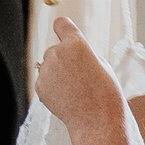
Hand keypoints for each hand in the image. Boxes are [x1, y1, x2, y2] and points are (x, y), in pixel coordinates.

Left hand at [35, 16, 129, 144]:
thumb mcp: (100, 64)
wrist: (97, 120)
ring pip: (49, 66)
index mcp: (76, 43)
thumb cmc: (105, 92)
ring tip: (75, 90)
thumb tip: (67, 53)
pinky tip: (67, 97)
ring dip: (58, 73)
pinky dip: (53, 87)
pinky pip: (45, 81)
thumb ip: (82, 53)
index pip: (61, 24)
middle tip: (80, 77)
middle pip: (55, 49)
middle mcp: (57, 53)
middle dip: (64, 59)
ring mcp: (46, 70)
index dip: (63, 29)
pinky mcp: (40, 86)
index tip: (63, 32)